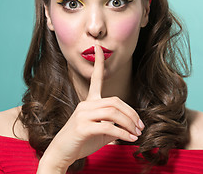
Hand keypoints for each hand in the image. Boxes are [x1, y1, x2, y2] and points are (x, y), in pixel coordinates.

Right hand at [37, 45, 143, 172]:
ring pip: (113, 113)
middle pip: (115, 101)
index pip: (94, 78)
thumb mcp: (99, 130)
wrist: (61, 153)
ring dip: (129, 124)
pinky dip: (123, 134)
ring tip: (137, 133)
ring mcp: (82, 115)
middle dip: (131, 113)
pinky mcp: (82, 127)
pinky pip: (108, 127)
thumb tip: (131, 126)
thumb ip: (112, 123)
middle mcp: (85, 105)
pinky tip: (130, 139)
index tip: (99, 47)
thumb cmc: (81, 141)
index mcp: (88, 102)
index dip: (98, 62)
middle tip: (141, 126)